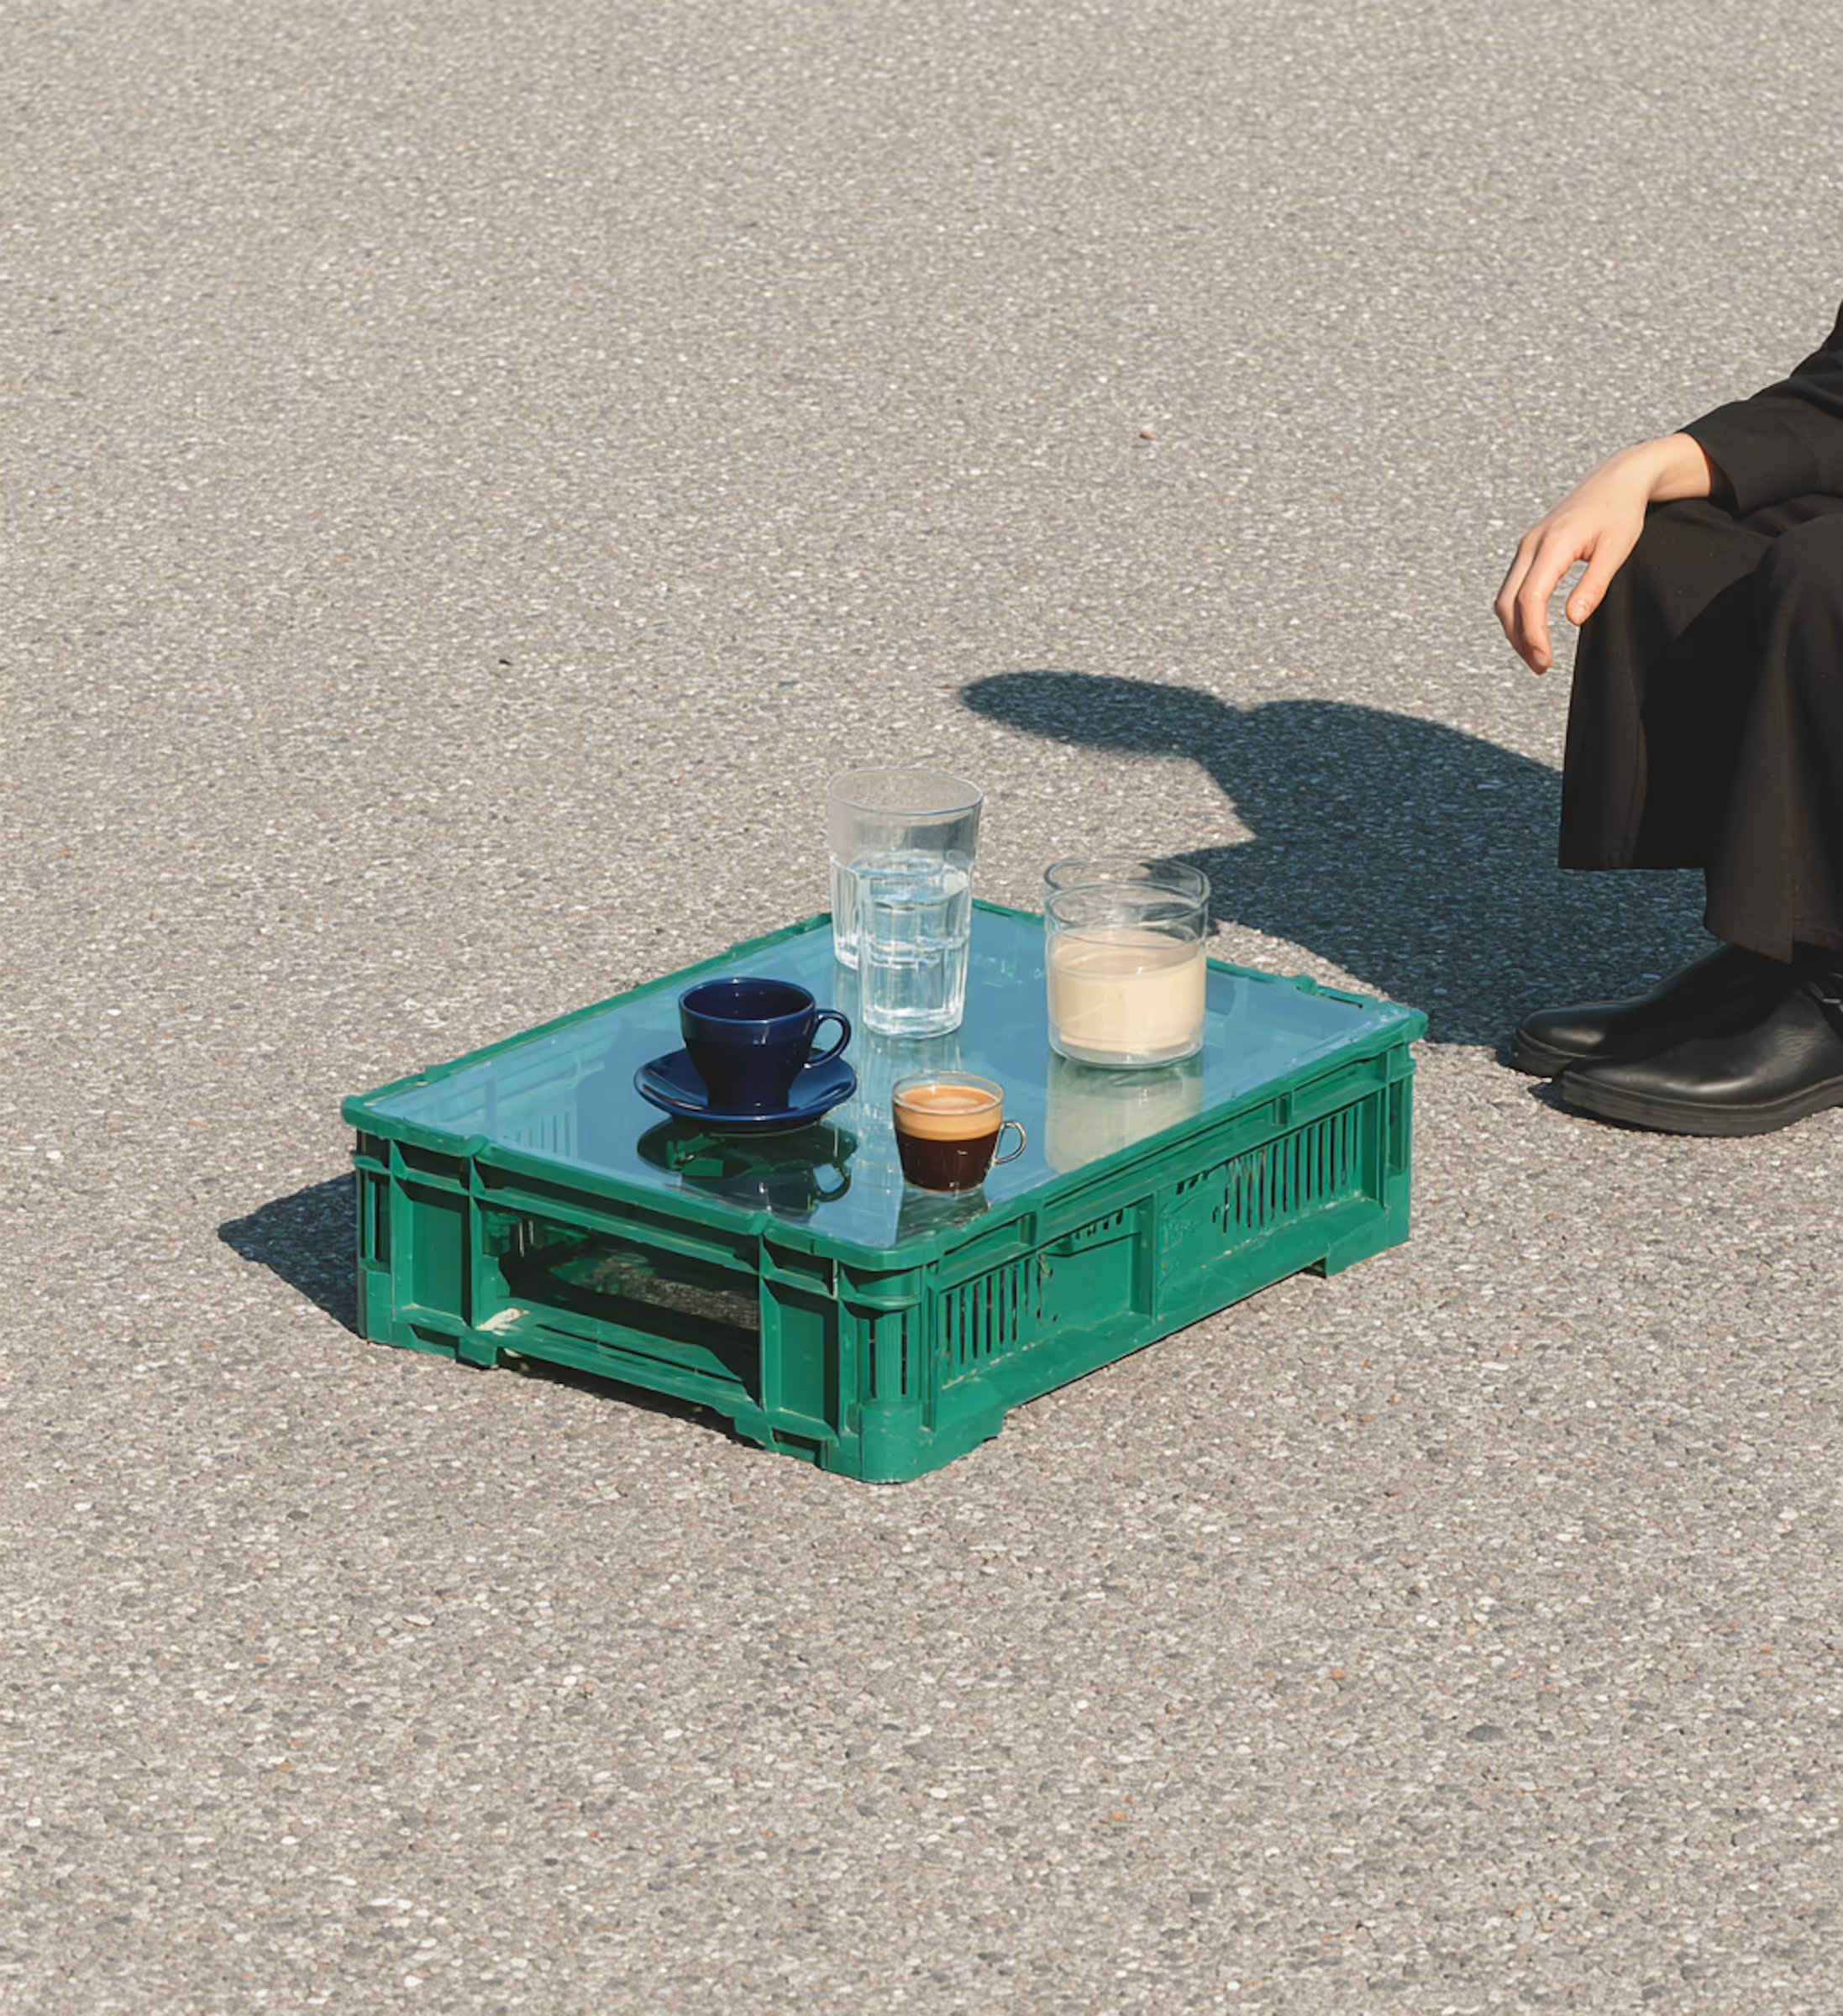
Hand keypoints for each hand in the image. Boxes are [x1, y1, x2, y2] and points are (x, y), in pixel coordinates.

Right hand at [1495, 433, 1714, 672]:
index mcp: (1553, 543)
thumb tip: (1573, 620)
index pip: (1530, 597)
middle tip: (1541, 666)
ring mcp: (1526, 547)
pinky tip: (1532, 630)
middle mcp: (1530, 545)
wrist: (1616, 479)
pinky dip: (1517, 614)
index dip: (1534, 634)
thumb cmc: (1621, 512)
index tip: (1545, 660)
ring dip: (1515, 630)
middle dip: (1520, 639)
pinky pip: (1512, 588)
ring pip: (1505, 598)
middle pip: (1508, 602)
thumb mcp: (1617, 549)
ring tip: (1537, 655)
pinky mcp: (1528, 551)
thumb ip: (1594, 584)